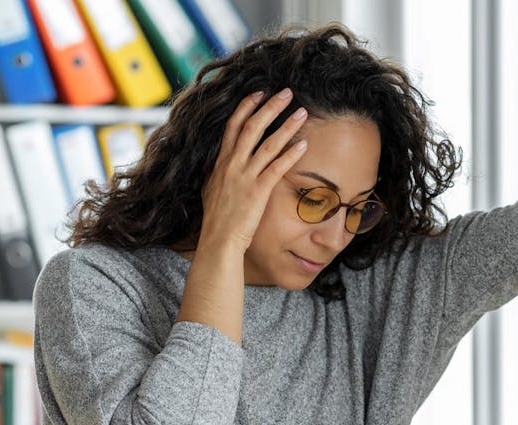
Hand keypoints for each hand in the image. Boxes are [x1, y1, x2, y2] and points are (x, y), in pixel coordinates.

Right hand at [200, 88, 308, 249]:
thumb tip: (222, 164)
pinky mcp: (258, 191)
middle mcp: (232, 164)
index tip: (259, 93)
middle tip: (286, 92)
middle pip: (252, 126)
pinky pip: (277, 168)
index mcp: (221, 161)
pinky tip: (304, 144)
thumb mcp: (213, 188)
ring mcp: (245, 176)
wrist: (218, 239)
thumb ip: (220, 172)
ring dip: (286, 126)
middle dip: (270, 107)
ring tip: (302, 112)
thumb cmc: (217, 218)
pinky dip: (291, 154)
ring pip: (268, 143)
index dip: (247, 107)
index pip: (233, 126)